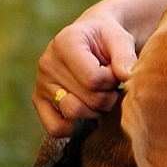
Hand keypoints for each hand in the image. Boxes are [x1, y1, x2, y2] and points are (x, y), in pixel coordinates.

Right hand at [34, 6, 138, 133]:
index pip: (94, 79)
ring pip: (74, 114)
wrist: (90, 38)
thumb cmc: (106, 39)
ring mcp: (41, 83)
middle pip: (88, 99)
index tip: (116, 72)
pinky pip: (55, 128)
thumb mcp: (120, 38)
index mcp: (65, 42)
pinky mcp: (39, 100)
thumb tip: (128, 77)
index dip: (113, 81)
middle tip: (113, 86)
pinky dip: (76, 127)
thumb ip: (125, 56)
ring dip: (97, 111)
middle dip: (109, 97)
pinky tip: (89, 112)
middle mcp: (48, 63)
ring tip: (102, 95)